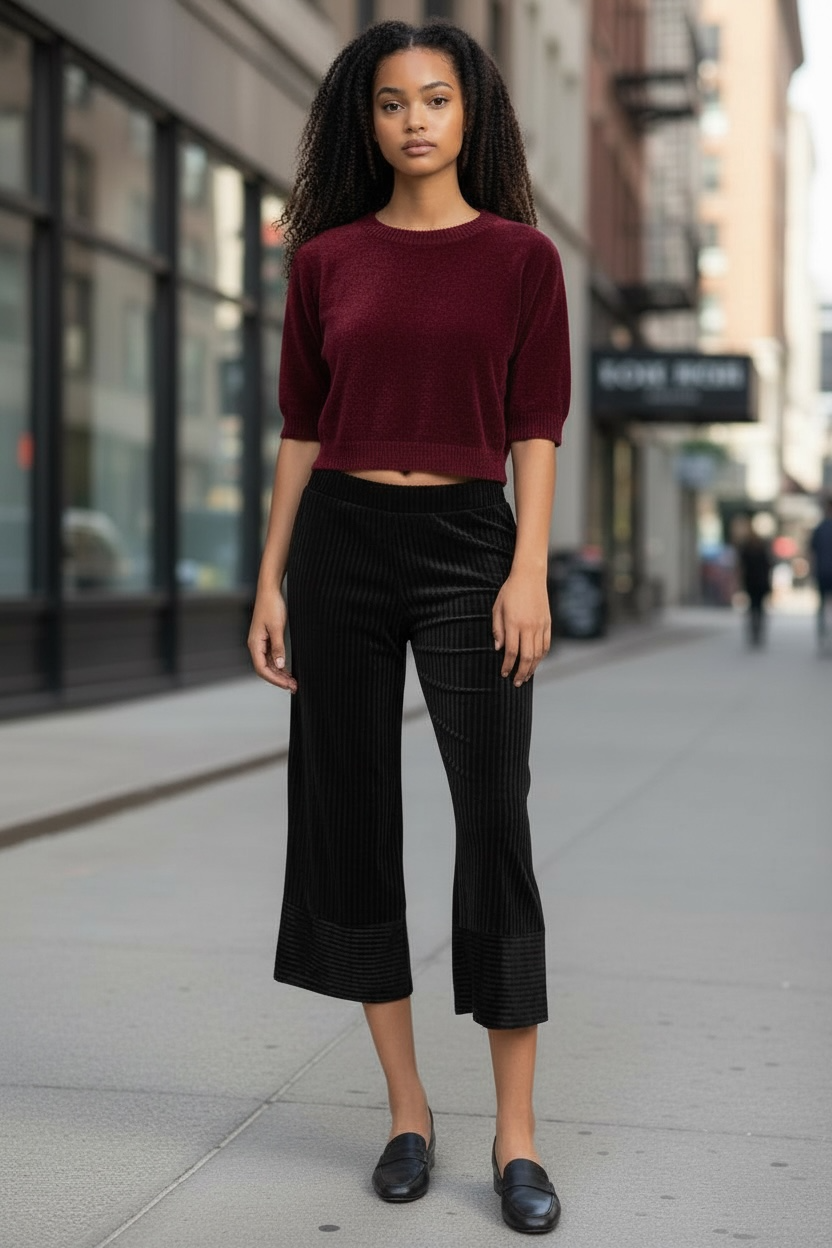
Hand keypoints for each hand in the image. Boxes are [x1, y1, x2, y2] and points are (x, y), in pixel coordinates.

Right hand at [247, 589, 297, 691]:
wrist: (270, 591)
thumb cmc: (271, 606)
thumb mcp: (277, 627)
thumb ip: (278, 647)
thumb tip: (280, 665)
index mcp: (255, 644)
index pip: (262, 669)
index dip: (274, 679)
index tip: (287, 685)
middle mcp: (256, 645)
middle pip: (265, 669)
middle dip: (278, 679)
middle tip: (293, 686)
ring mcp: (261, 643)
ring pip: (269, 664)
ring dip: (280, 674)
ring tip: (293, 681)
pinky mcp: (267, 639)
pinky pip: (272, 657)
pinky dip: (280, 665)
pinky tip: (288, 670)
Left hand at [492, 572, 550, 686]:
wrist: (530, 577)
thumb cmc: (510, 592)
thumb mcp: (497, 608)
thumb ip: (497, 629)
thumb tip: (498, 649)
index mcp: (514, 623)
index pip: (511, 651)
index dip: (507, 665)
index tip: (503, 674)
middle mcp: (529, 627)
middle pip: (527, 657)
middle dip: (521, 672)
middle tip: (516, 682)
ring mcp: (540, 626)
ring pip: (538, 654)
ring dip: (532, 668)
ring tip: (526, 677)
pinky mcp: (548, 624)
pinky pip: (546, 645)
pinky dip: (541, 657)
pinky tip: (536, 663)